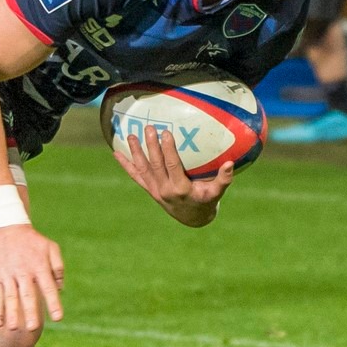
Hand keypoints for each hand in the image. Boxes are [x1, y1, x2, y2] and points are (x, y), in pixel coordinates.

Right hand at [0, 223, 63, 330]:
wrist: (6, 226)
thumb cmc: (32, 240)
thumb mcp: (51, 247)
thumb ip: (58, 267)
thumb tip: (61, 288)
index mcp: (39, 266)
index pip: (48, 288)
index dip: (53, 303)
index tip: (58, 318)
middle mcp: (23, 272)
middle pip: (27, 295)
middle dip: (30, 312)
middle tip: (33, 328)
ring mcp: (8, 274)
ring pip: (10, 297)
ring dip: (12, 314)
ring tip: (14, 328)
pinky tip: (0, 323)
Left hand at [113, 124, 233, 227]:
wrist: (193, 219)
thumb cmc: (207, 201)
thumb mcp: (216, 192)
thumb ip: (223, 179)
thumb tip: (230, 163)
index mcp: (180, 189)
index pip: (172, 166)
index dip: (168, 150)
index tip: (166, 133)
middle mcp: (165, 190)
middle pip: (155, 165)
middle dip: (151, 146)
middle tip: (148, 128)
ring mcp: (155, 191)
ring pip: (143, 169)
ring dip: (136, 153)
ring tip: (130, 136)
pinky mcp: (150, 190)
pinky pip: (136, 177)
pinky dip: (126, 165)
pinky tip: (116, 154)